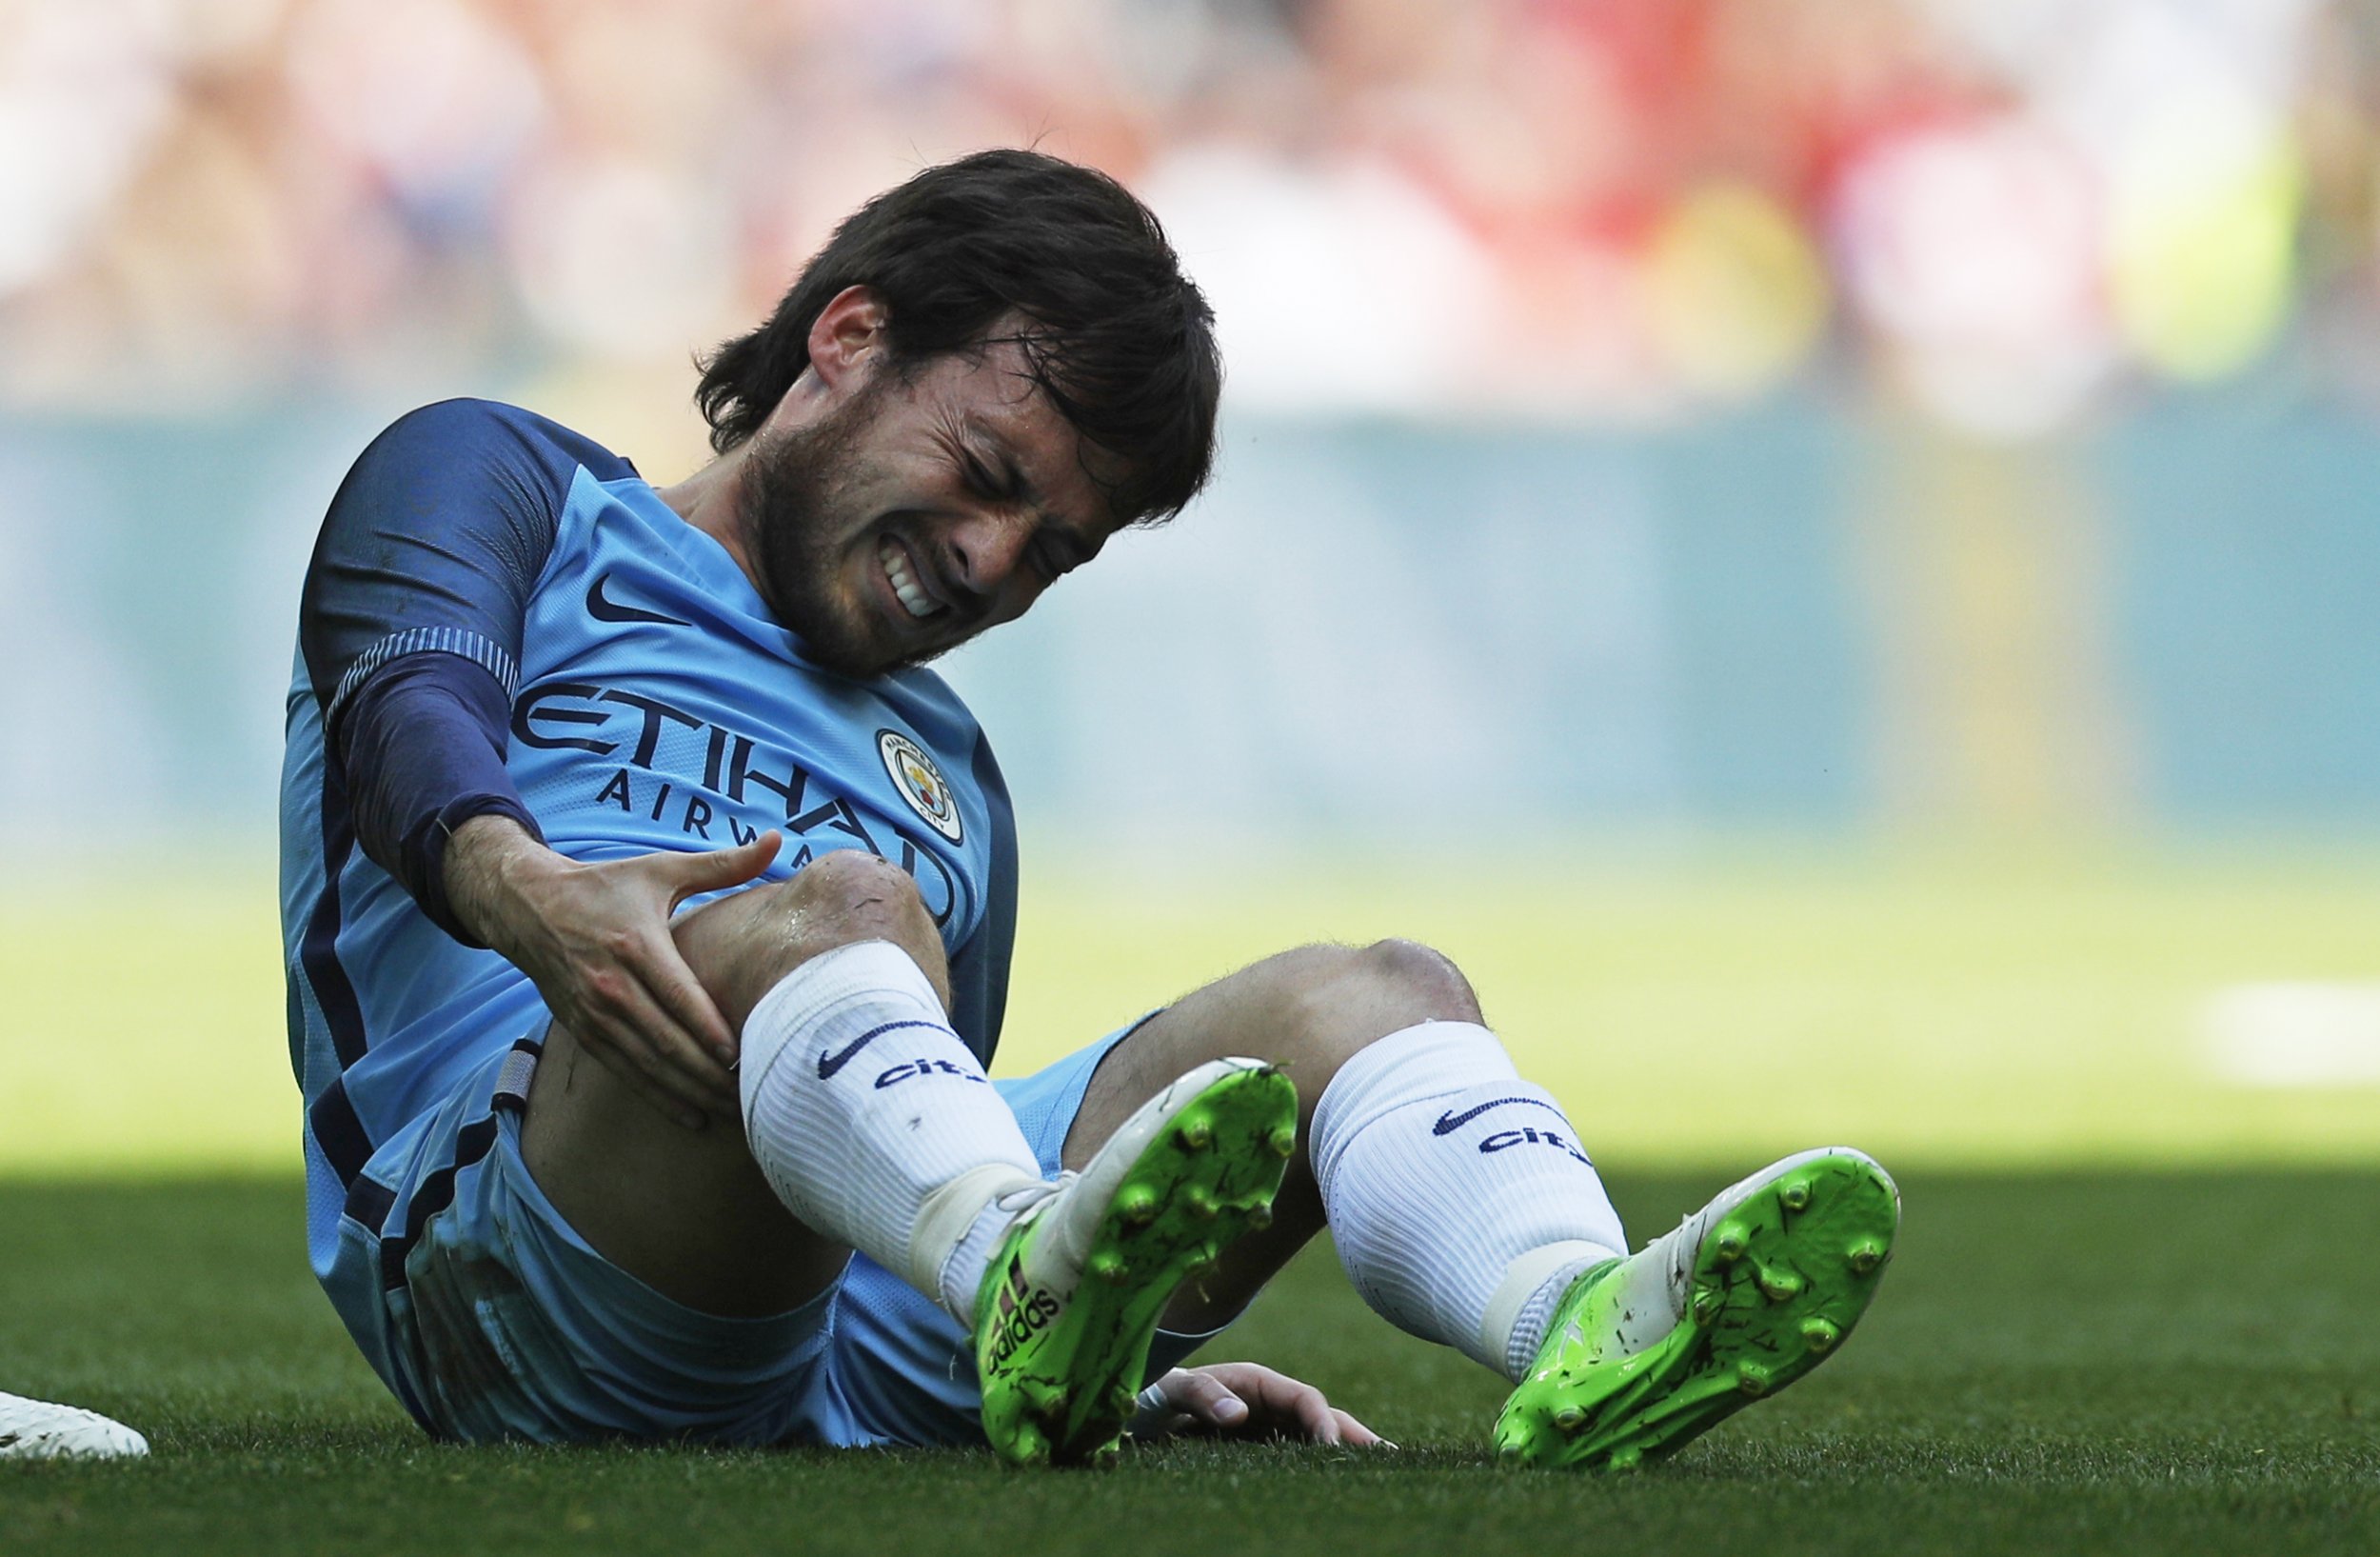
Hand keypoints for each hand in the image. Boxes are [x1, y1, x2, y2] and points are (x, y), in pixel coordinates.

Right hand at [444, 816, 780, 1129]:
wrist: (527, 906)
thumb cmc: (605, 886)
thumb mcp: (660, 870)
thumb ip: (723, 864)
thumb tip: (778, 840)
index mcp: (636, 946)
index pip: (680, 998)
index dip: (711, 1031)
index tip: (744, 1054)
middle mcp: (612, 986)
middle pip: (668, 1041)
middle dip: (711, 1074)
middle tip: (754, 1092)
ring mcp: (594, 1014)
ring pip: (649, 1065)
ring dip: (691, 1092)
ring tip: (733, 1110)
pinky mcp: (584, 1031)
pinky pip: (626, 1072)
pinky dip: (660, 1098)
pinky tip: (693, 1116)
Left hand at [1129, 1363, 1388, 1447]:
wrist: (1141, 1409)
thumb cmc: (1154, 1393)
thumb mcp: (1170, 1388)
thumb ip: (1201, 1394)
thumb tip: (1239, 1413)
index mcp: (1256, 1382)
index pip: (1304, 1399)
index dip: (1324, 1422)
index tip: (1335, 1449)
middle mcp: (1270, 1403)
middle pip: (1323, 1417)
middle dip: (1355, 1436)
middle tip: (1392, 1459)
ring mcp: (1270, 1427)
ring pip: (1318, 1439)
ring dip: (1349, 1453)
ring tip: (1386, 1473)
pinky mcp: (1264, 1448)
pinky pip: (1300, 1457)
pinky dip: (1325, 1468)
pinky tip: (1345, 1487)